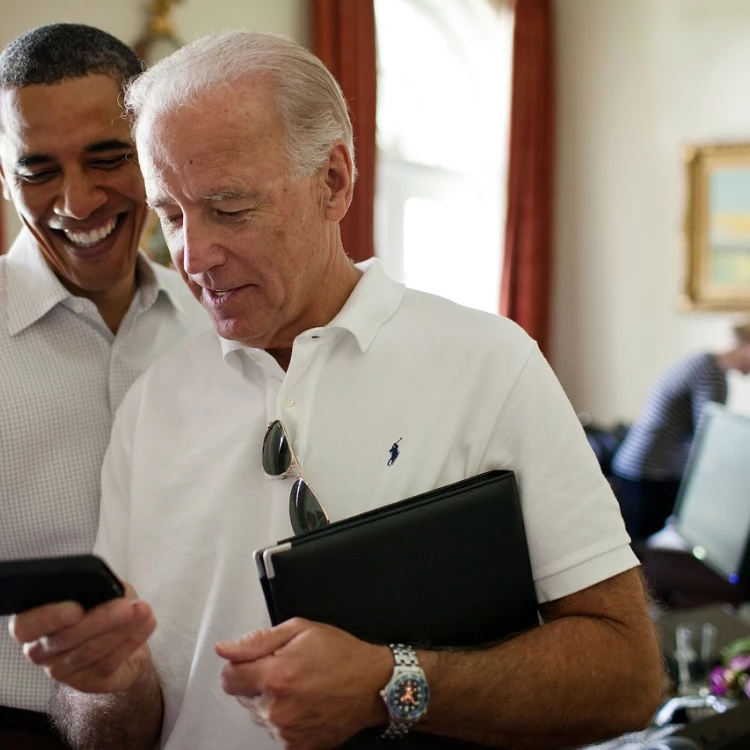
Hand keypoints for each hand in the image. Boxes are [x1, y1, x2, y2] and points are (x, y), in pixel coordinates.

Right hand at [9, 582, 156, 693]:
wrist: (122, 637)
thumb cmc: (103, 605)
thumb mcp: (100, 590)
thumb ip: (96, 587)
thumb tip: (106, 587)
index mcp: (35, 623)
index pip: (26, 626)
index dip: (49, 618)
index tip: (76, 609)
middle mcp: (43, 651)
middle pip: (66, 639)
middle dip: (100, 621)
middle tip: (127, 607)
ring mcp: (64, 671)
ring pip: (90, 652)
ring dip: (122, 630)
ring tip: (144, 610)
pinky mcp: (89, 683)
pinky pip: (109, 663)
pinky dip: (132, 640)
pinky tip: (147, 623)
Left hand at [216, 617, 391, 749]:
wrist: (374, 685)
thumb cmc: (342, 655)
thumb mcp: (301, 630)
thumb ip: (258, 641)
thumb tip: (225, 649)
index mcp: (275, 675)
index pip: (228, 678)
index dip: (241, 666)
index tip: (258, 662)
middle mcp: (277, 708)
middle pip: (244, 697)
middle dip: (260, 682)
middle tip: (290, 670)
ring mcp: (286, 731)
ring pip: (260, 714)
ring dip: (273, 701)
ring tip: (302, 687)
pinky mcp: (297, 747)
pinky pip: (277, 731)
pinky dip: (287, 718)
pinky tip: (306, 703)